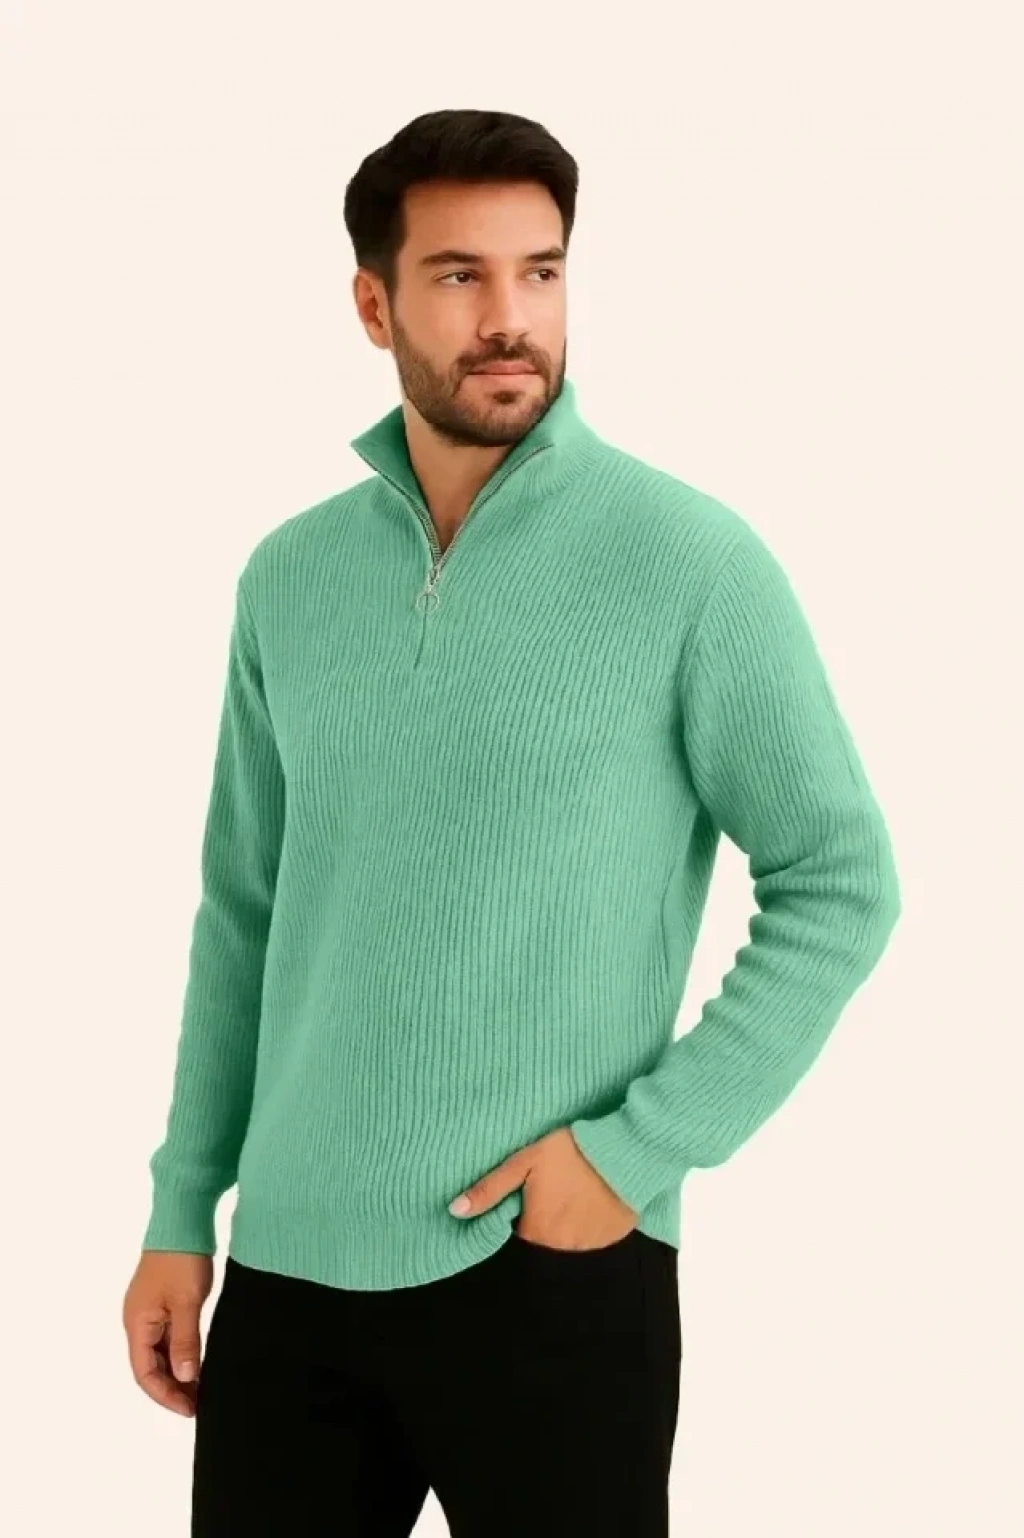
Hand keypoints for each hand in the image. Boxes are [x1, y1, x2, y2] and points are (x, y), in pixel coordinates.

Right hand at [123, 1250, 213, 1416]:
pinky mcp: (162, 1302)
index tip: (190, 1409)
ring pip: (160, 1353)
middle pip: (150, 1366)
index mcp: (137, 1323)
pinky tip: (198, 1361)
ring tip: (201, 1388)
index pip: (145, 1373)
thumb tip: (184, 1378)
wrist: (183, 1219)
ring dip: (177, 1372)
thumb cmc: (182, 1258)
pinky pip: (168, 1337)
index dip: (165, 1395)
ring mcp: (149, 1311)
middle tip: (199, 1403)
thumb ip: (186, 1341)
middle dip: (172, 1388)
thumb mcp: (188, 1303)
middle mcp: (138, 1321)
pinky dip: (181, 1353)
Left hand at [449, 1126, 637, 1249]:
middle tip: (554, 1188)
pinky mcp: (612, 1239)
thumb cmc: (570, 1153)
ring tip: (574, 1191)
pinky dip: (590, 1224)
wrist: (624, 1152)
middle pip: (542, 1239)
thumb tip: (455, 1211)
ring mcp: (589, 1247)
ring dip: (566, 1223)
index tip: (530, 1193)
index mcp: (535, 1231)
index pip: (517, 1234)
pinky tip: (593, 1199)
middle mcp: (560, 1248)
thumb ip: (490, 1189)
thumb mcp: (524, 1162)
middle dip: (544, 1219)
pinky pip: (593, 1238)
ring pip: (567, 1240)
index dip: (521, 1213)